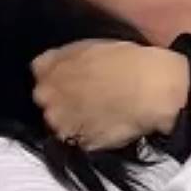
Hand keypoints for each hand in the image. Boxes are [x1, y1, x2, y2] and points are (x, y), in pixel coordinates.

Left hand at [32, 41, 190, 151]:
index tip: (72, 77)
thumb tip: (50, 66)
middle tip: (88, 97)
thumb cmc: (125, 61)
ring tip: (99, 113)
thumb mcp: (87, 45)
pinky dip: (90, 136)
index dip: (57, 75)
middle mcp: (47, 99)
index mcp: (45, 69)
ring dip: (74, 121)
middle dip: (61, 100)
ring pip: (61, 124)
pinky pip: (80, 141)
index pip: (39, 73)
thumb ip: (62, 58)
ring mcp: (62, 125)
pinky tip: (107, 125)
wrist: (151, 89)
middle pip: (46, 102)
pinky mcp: (81, 145)